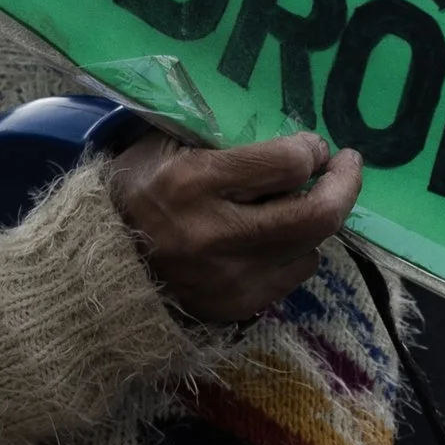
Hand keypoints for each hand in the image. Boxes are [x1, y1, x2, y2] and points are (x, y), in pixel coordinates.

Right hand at [107, 129, 362, 323]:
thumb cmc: (131, 195)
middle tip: (348, 166)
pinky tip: (272, 239)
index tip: (312, 146)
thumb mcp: (158, 145)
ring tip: (298, 203)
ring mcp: (230, 279)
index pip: (288, 164)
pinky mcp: (236, 309)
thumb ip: (216, 135)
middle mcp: (217, 234)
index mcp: (195, 182)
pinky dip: (292, 253)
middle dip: (345, 186)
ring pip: (310, 248)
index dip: (311, 151)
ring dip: (313, 222)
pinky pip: (290, 276)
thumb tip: (282, 135)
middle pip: (316, 215)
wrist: (96, 270)